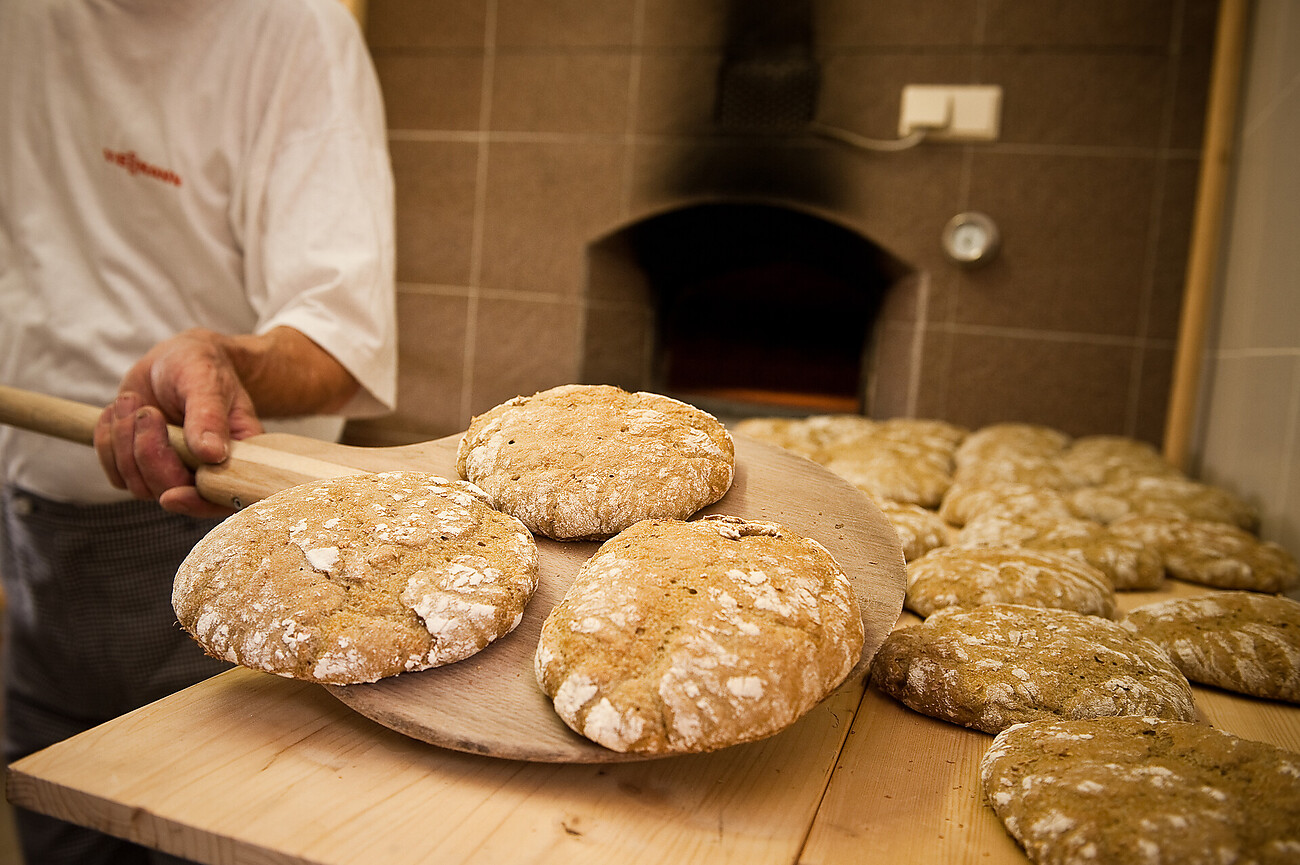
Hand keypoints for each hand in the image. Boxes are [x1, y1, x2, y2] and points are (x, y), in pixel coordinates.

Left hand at [94, 329, 263, 517]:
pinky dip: (107, 441)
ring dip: (125, 441)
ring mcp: (170, 472)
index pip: (220, 498)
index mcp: (235, 457)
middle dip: (149, 452)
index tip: (171, 495)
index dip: (196, 504)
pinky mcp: (140, 467)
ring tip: (131, 401)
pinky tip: (119, 411)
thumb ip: (209, 416)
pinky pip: (114, 473)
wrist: (175, 360)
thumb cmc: (203, 367)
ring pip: (137, 484)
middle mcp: (205, 473)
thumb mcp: (208, 382)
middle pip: (169, 490)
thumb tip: (212, 454)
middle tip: (148, 412)